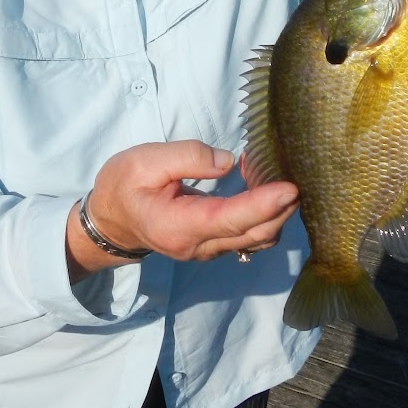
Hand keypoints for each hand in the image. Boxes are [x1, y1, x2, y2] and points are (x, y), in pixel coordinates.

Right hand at [67, 141, 298, 277]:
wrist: (110, 220)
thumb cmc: (123, 185)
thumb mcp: (144, 161)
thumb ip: (187, 157)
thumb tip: (227, 161)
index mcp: (179, 226)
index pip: (230, 219)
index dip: (263, 205)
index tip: (290, 188)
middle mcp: (198, 246)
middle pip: (254, 235)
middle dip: (282, 209)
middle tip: (297, 173)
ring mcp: (208, 250)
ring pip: (257, 239)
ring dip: (276, 212)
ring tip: (273, 172)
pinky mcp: (214, 245)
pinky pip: (248, 235)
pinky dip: (264, 213)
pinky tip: (259, 183)